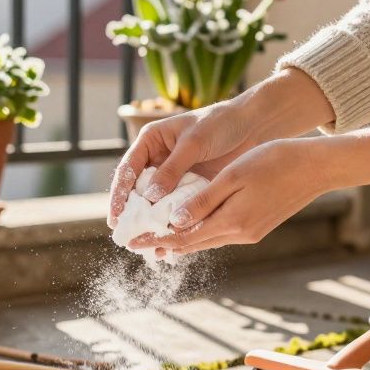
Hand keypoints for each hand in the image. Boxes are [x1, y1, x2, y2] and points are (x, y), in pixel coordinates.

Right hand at [108, 67, 333, 226]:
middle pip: (138, 191)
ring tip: (146, 246)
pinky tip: (171, 241)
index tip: (116, 216)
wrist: (253, 126)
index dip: (119, 194)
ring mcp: (175, 177)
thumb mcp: (193, 144)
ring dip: (152, 224)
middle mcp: (159, 161)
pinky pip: (178, 208)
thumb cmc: (220, 124)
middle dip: (133, 215)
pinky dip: (174, 224)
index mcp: (152, 142)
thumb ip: (171, 170)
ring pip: (157, 204)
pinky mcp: (192, 188)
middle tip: (126, 237)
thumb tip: (148, 198)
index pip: (128, 170)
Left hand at [129, 130, 369, 256]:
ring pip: (206, 240)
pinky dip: (201, 234)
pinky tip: (192, 229)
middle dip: (163, 244)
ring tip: (157, 241)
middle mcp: (239, 234)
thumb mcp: (233, 177)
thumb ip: (203, 201)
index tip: (131, 241)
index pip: (182, 237)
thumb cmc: (274, 162)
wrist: (316, 167)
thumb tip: (174, 223)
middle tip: (136, 244)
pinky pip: (220, 234)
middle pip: (191, 244)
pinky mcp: (257, 227)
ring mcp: (250, 233)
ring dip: (181, 241)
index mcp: (230, 222)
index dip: (154, 239)